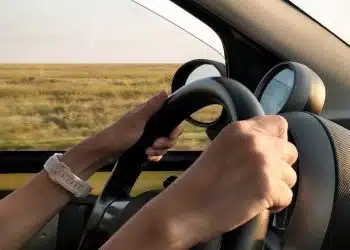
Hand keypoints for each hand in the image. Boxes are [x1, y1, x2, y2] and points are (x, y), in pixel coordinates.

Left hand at [95, 90, 181, 160]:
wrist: (105, 151)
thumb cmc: (120, 133)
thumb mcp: (137, 120)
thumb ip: (152, 107)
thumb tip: (165, 91)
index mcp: (150, 113)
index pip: (173, 120)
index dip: (174, 130)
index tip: (169, 136)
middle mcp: (152, 123)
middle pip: (171, 134)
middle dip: (166, 143)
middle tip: (155, 145)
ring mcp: (149, 135)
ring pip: (165, 144)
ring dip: (159, 151)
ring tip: (148, 152)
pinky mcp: (146, 145)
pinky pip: (158, 152)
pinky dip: (155, 156)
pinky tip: (149, 157)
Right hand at [138, 115, 297, 247]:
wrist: (185, 208)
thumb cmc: (200, 184)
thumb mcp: (221, 148)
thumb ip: (246, 142)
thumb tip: (273, 147)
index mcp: (240, 129)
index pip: (280, 124)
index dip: (278, 142)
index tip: (269, 155)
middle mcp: (254, 141)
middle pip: (290, 151)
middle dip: (279, 167)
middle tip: (257, 179)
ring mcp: (262, 162)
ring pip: (291, 176)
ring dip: (277, 187)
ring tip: (252, 192)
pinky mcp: (268, 185)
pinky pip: (288, 196)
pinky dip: (274, 204)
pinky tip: (253, 203)